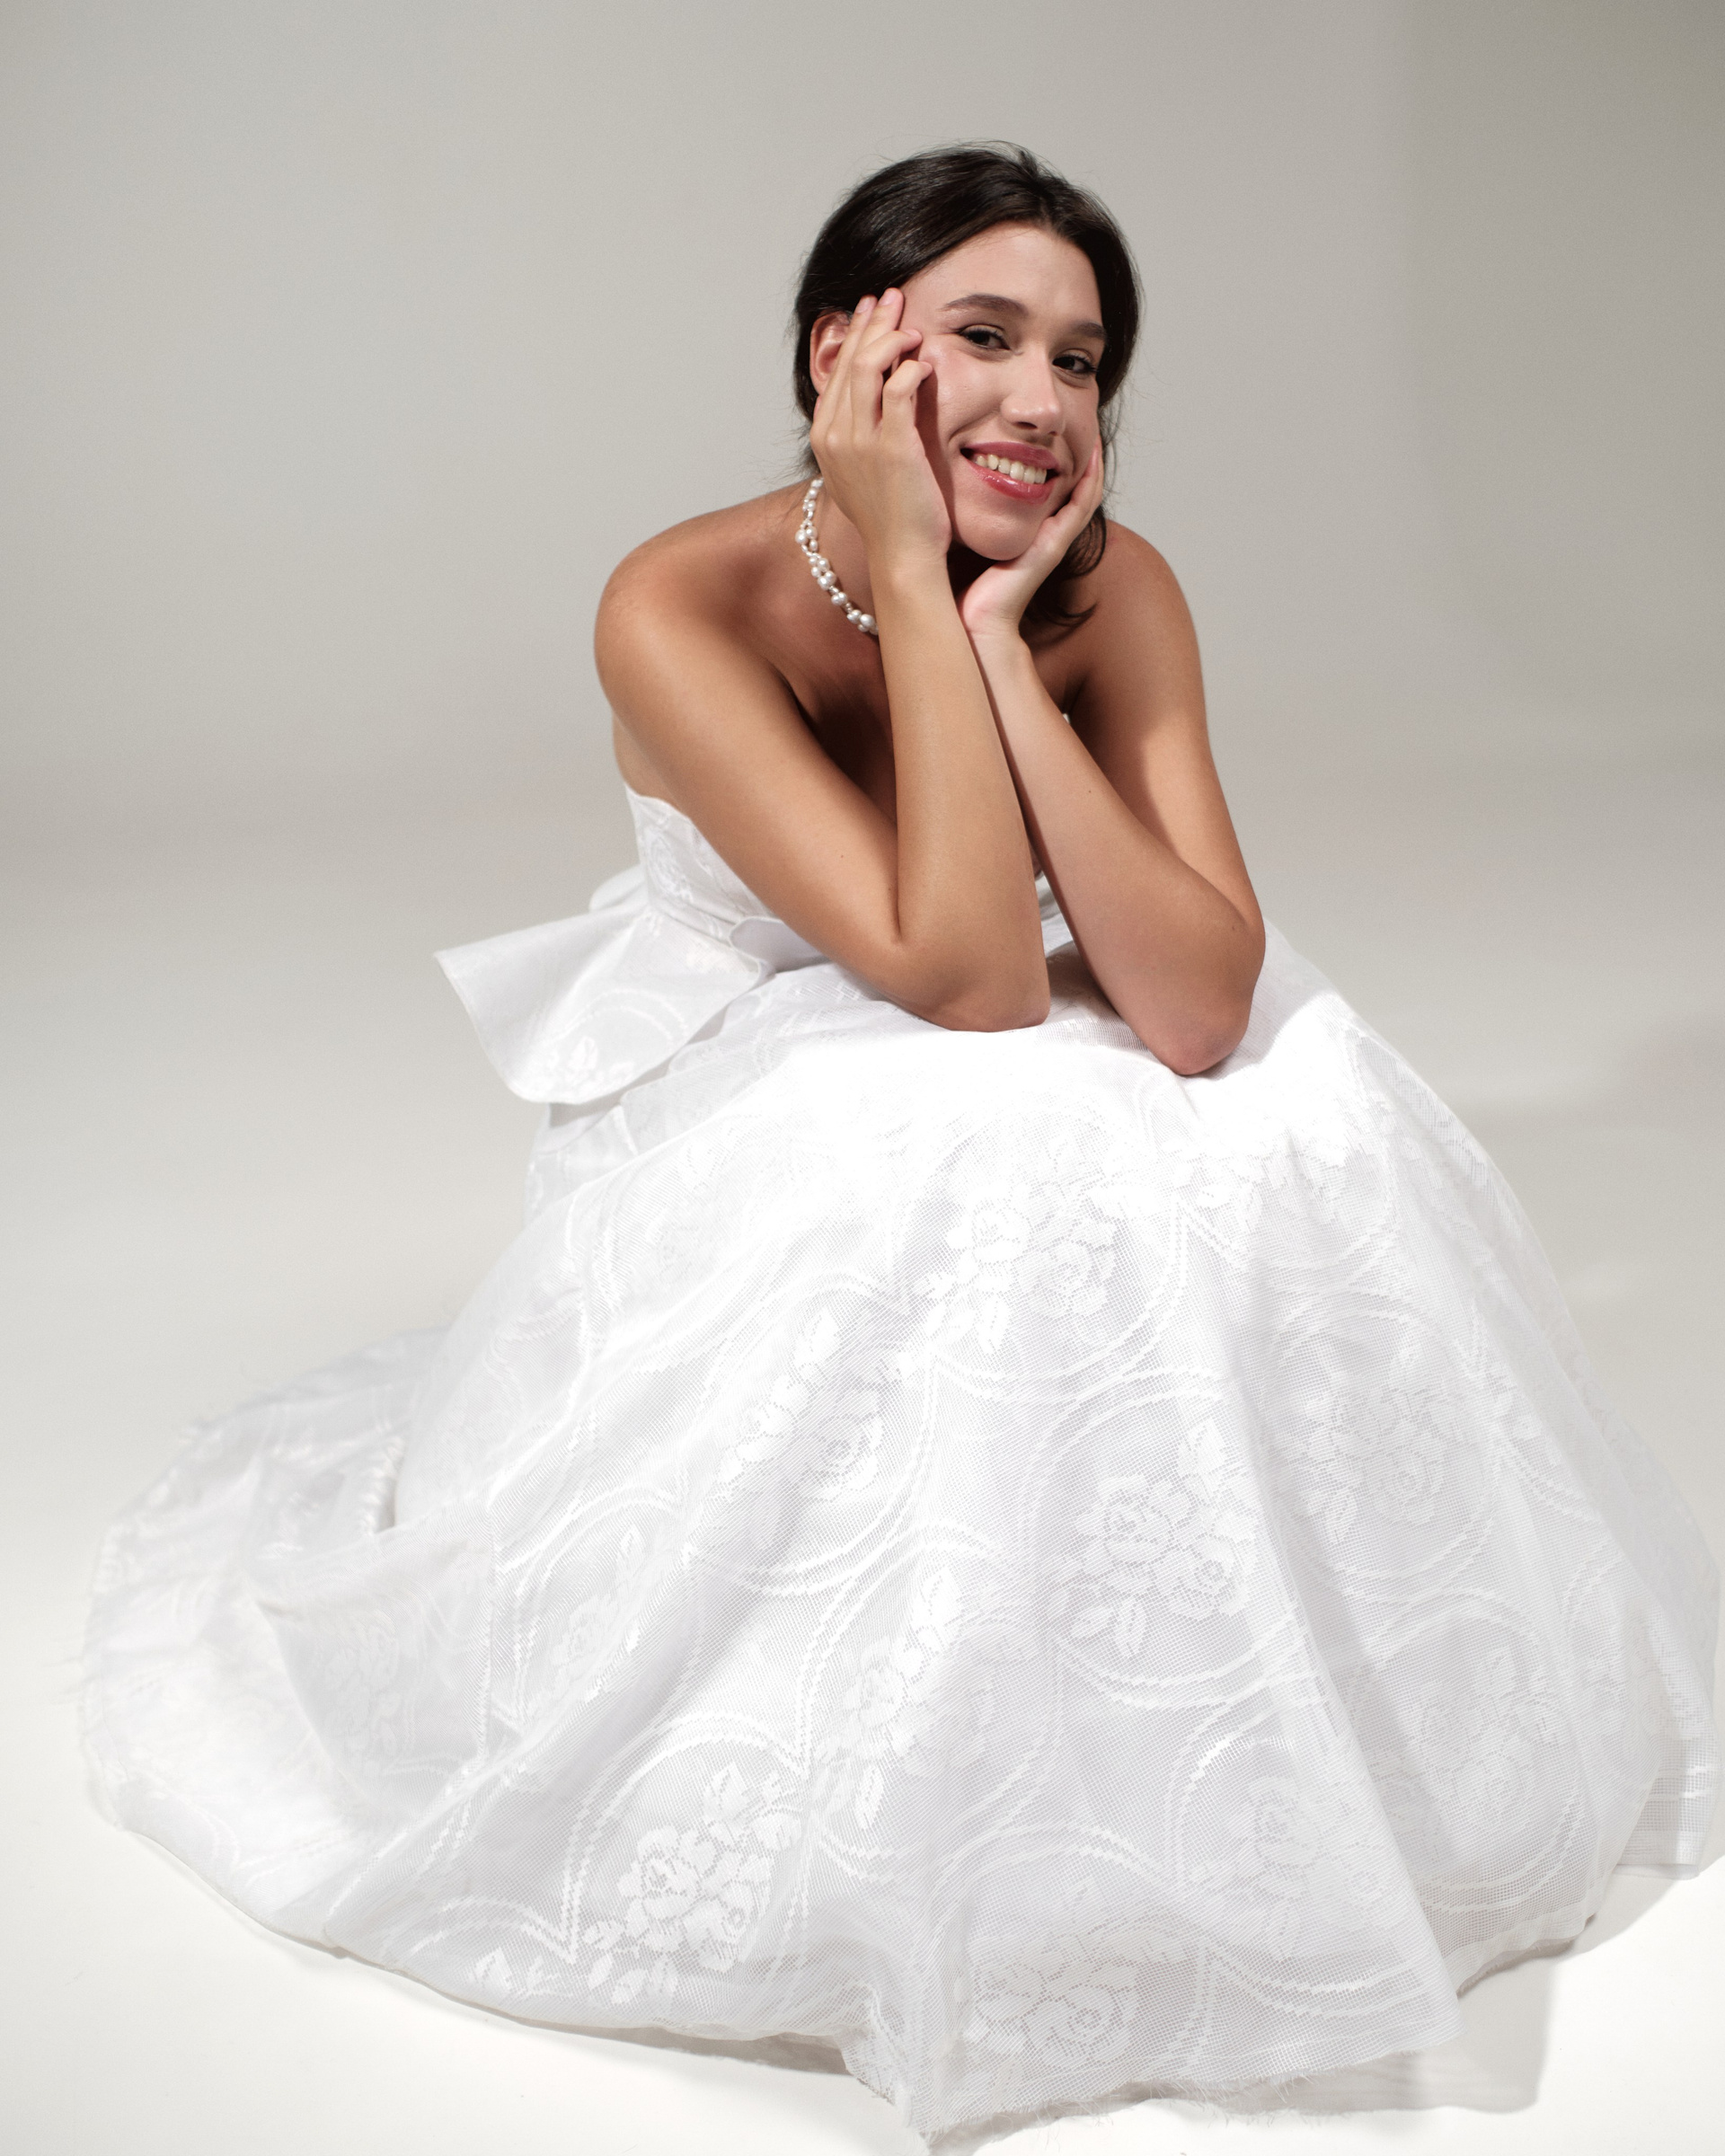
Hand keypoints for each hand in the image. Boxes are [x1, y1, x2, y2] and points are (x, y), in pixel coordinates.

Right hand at [808, 290, 949, 570]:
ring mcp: (859, 442)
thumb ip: (863, 436)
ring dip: (891, 337)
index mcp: (825, 439)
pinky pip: (898, 389)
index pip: (837, 372)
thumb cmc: (892, 520)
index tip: (872, 311)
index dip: (854, 335)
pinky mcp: (891, 448)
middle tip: (894, 297)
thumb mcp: (864, 474)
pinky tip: (927, 360)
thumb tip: (876, 404)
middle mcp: (835, 436)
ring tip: (912, 326)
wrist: (902, 557)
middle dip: (872, 322)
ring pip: (869, 365)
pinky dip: (912, 367)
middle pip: (850, 360)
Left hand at [958, 442, 1105, 646]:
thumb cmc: (963, 591)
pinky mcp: (1054, 547)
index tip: (1048, 430)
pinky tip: (1093, 455)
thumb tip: (939, 492)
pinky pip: (1080, 508)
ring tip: (1095, 429)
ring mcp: (1054, 541)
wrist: (974, 624)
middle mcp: (1045, 536)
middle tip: (1081, 421)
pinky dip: (1090, 481)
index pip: (1049, 489)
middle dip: (1078, 456)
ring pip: (1085, 493)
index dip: (1054, 459)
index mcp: (1027, 533)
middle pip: (1073, 488)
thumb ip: (963, 520)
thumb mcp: (964, 542)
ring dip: (1093, 462)